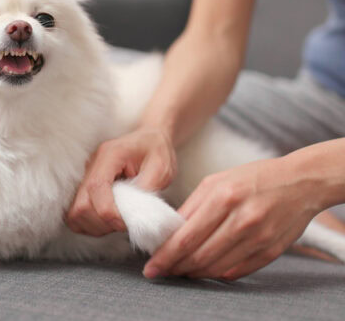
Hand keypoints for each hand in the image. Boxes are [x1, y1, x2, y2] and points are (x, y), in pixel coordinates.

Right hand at [65, 126, 176, 235]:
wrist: (148, 140)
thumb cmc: (155, 150)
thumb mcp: (161, 166)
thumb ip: (148, 188)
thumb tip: (135, 213)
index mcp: (109, 156)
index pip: (97, 187)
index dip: (108, 212)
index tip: (125, 223)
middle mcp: (91, 166)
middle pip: (81, 205)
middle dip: (102, 223)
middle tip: (123, 224)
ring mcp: (85, 177)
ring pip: (74, 213)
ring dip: (95, 226)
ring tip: (116, 222)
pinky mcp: (84, 188)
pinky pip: (75, 215)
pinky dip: (89, 225)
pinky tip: (107, 222)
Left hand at [143, 158, 325, 279]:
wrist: (301, 182)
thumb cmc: (252, 178)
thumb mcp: (215, 182)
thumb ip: (191, 208)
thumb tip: (168, 234)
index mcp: (223, 197)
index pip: (186, 237)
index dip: (165, 256)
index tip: (150, 266)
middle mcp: (242, 219)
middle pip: (199, 256)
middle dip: (176, 267)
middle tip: (163, 271)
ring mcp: (259, 237)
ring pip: (217, 268)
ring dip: (194, 273)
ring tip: (181, 270)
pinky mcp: (272, 251)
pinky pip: (238, 271)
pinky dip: (218, 273)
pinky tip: (207, 269)